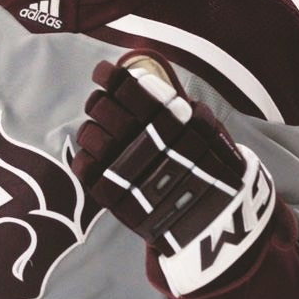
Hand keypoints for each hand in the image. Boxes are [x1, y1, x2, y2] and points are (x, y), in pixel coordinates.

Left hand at [71, 51, 275, 295]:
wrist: (215, 225)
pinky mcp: (112, 195)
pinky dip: (86, 158)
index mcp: (168, 120)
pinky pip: (83, 166)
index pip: (127, 87)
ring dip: (92, 129)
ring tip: (100, 134)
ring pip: (88, 133)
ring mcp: (124, 169)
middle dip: (99, 102)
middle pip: (101, 106)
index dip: (109, 75)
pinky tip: (96, 159)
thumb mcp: (208, 131)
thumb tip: (146, 81)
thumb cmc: (212, 172)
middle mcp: (143, 141)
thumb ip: (179, 106)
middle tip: (104, 106)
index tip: (104, 73)